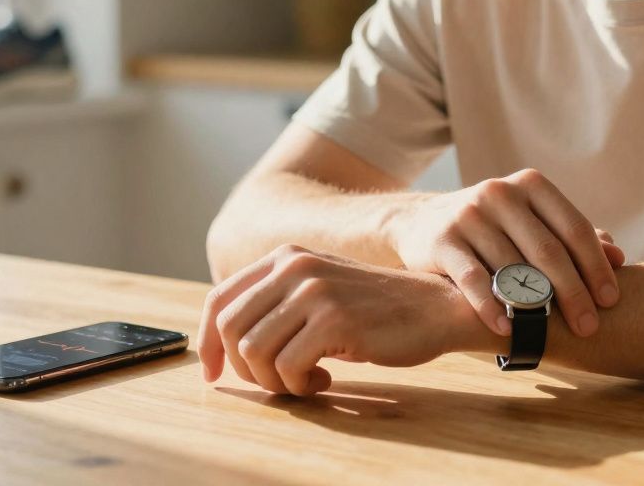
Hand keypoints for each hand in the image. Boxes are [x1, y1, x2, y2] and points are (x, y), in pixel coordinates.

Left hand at [198, 244, 473, 395]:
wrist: (436, 308)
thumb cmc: (377, 310)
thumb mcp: (320, 290)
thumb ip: (277, 303)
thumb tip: (225, 344)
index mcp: (284, 257)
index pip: (219, 300)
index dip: (207, 342)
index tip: (214, 374)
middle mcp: (293, 267)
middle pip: (229, 329)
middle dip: (246, 369)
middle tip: (278, 381)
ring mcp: (314, 291)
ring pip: (254, 352)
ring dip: (275, 380)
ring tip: (306, 380)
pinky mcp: (334, 320)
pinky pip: (288, 367)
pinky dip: (300, 385)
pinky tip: (326, 380)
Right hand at [387, 168, 624, 339]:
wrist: (423, 223)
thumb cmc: (495, 229)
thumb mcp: (533, 224)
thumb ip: (573, 238)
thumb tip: (619, 257)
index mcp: (531, 185)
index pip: (574, 228)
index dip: (596, 266)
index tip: (611, 301)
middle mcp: (500, 193)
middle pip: (548, 250)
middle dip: (573, 292)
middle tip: (589, 326)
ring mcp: (469, 214)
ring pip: (512, 266)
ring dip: (535, 304)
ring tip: (553, 332)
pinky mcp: (442, 239)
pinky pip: (473, 278)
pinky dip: (490, 306)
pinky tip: (506, 330)